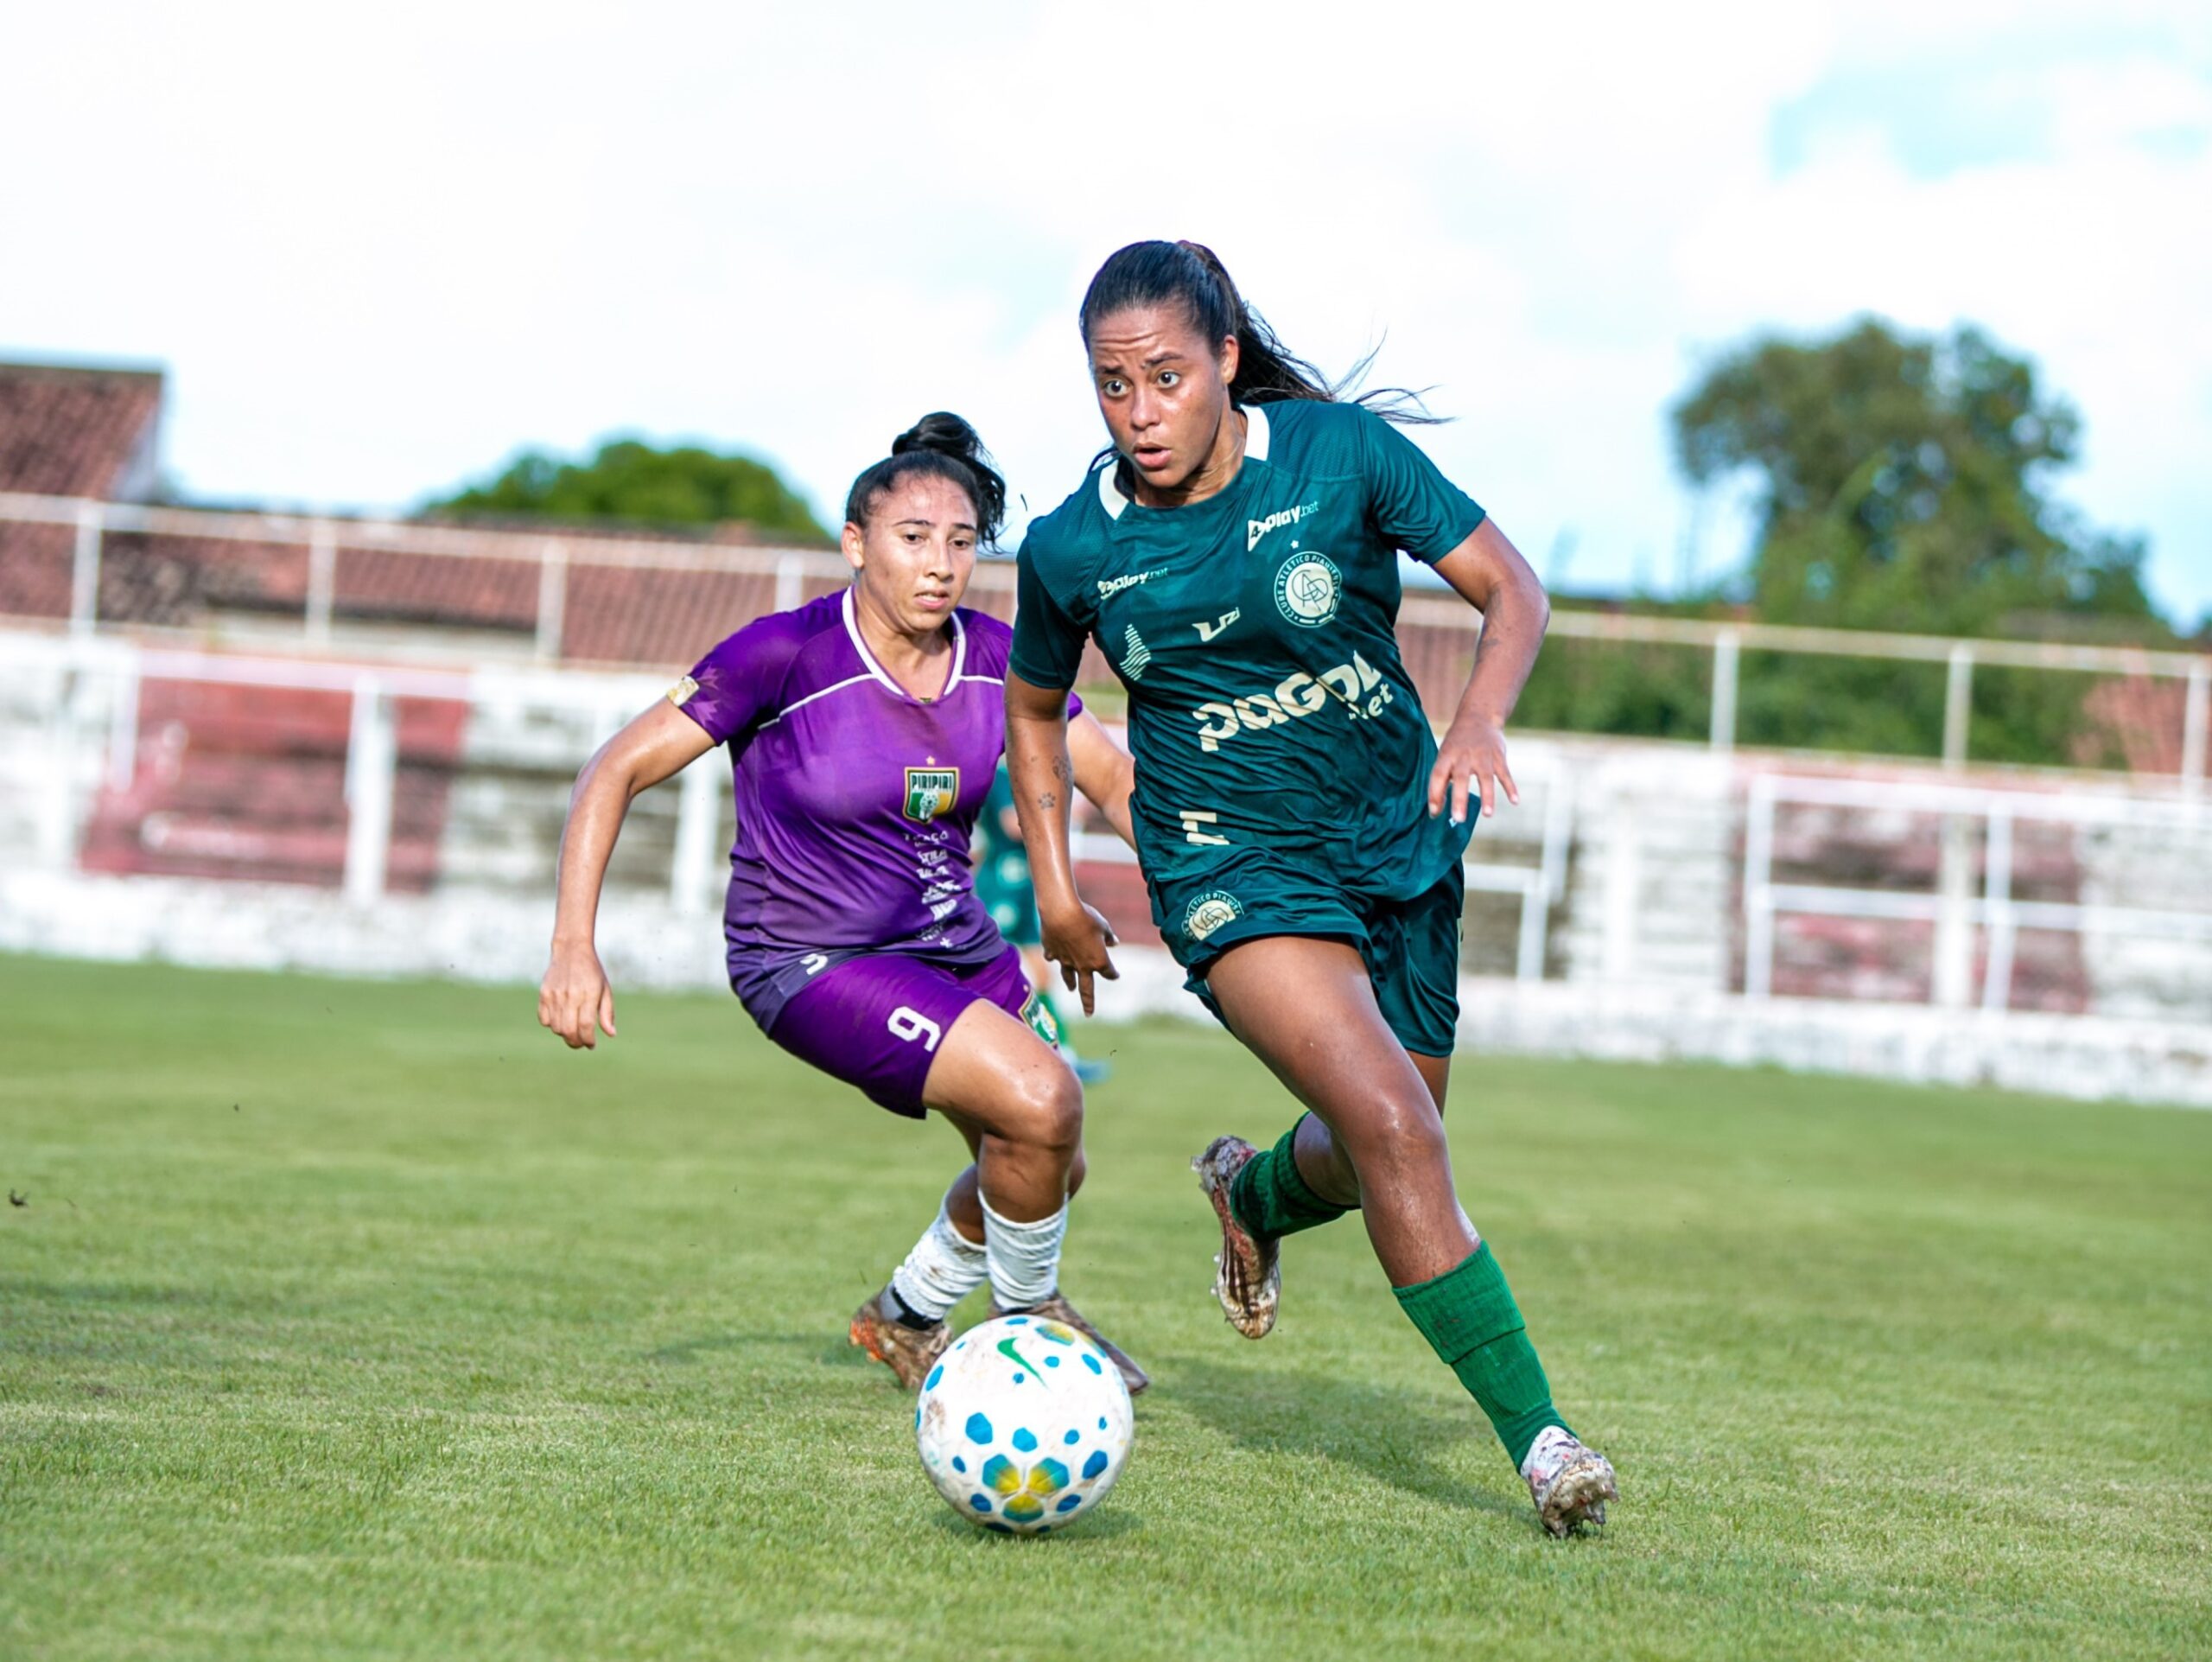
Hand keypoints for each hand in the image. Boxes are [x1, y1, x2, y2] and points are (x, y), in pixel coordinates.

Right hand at [539, 940, 616, 1048]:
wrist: (571, 950)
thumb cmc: (592, 972)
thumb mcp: (605, 990)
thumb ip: (607, 1013)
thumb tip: (611, 1034)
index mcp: (589, 994)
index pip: (586, 1026)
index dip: (588, 1040)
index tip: (592, 1045)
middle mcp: (570, 995)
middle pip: (568, 1030)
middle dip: (576, 1043)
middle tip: (581, 1043)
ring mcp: (555, 995)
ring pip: (556, 1028)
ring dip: (565, 1034)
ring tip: (573, 1029)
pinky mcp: (543, 994)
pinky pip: (544, 1020)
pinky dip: (552, 1025)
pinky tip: (561, 1019)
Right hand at [1039, 899, 1120, 1016]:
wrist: (1061, 913)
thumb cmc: (1086, 917)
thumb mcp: (1103, 926)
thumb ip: (1108, 937)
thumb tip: (1114, 943)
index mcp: (1098, 961)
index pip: (1109, 972)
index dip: (1113, 974)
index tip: (1116, 975)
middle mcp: (1082, 965)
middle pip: (1086, 989)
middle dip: (1088, 1002)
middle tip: (1089, 1013)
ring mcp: (1065, 961)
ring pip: (1068, 976)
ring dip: (1070, 983)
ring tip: (1071, 989)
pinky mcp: (1052, 952)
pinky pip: (1053, 957)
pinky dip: (1054, 957)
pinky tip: (1053, 956)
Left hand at [1428, 714, 1518, 823]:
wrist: (1479, 717)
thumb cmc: (1457, 745)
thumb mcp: (1444, 757)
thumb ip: (1441, 782)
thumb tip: (1435, 811)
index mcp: (1447, 756)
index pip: (1438, 776)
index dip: (1435, 794)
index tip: (1434, 813)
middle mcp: (1464, 756)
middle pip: (1461, 778)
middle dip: (1460, 799)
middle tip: (1459, 819)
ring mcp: (1483, 756)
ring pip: (1485, 777)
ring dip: (1487, 796)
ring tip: (1488, 814)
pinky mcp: (1498, 757)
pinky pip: (1505, 774)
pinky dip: (1510, 787)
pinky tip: (1515, 801)